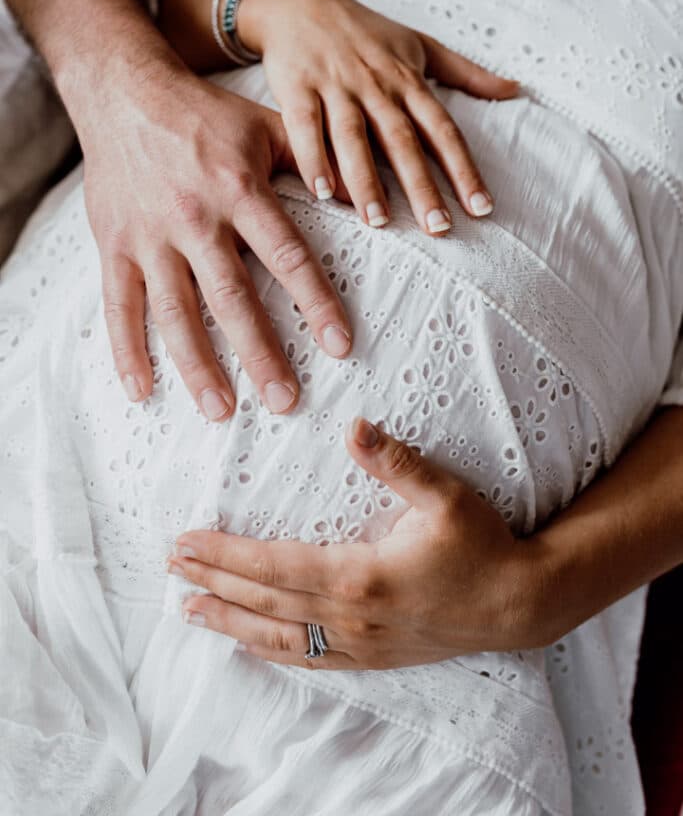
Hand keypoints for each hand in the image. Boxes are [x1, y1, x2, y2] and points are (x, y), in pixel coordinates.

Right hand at [5, 0, 352, 418]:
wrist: (123, 91)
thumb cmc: (204, 114)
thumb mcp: (265, 126)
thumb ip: (312, 163)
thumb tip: (362, 197)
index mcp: (239, 190)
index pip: (286, 255)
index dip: (315, 301)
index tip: (339, 345)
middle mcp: (195, 218)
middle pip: (231, 297)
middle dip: (260, 353)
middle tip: (286, 401)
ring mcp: (149, 237)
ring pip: (175, 312)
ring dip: (198, 365)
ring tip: (221, 410)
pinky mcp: (114, 246)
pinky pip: (119, 306)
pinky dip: (127, 351)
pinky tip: (142, 391)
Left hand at [169, 419, 540, 667]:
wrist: (520, 604)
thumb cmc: (482, 545)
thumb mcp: (445, 496)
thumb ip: (397, 462)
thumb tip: (354, 425)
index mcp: (360, 575)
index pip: (272, 566)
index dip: (225, 556)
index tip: (187, 543)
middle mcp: (350, 617)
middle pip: (264, 601)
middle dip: (213, 583)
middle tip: (172, 567)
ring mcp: (360, 644)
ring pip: (278, 638)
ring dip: (230, 622)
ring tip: (190, 611)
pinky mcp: (373, 657)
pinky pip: (309, 661)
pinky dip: (270, 651)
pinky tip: (249, 644)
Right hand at [239, 0, 517, 232]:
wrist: (300, 3)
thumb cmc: (366, 32)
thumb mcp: (421, 45)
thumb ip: (467, 73)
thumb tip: (515, 89)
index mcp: (408, 81)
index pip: (443, 130)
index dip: (463, 170)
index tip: (481, 208)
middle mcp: (375, 86)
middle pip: (402, 141)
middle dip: (421, 186)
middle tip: (437, 227)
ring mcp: (335, 87)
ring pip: (354, 138)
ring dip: (365, 181)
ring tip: (377, 220)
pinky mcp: (297, 89)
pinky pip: (306, 128)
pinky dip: (313, 159)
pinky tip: (321, 192)